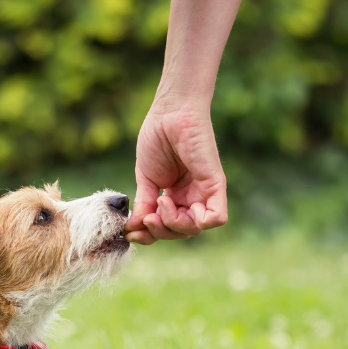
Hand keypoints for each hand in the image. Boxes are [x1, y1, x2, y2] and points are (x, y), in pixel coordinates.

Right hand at [125, 107, 227, 244]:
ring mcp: (204, 192)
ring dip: (173, 224)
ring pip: (195, 229)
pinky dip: (198, 221)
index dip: (149, 235)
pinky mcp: (215, 184)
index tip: (130, 231)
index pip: (166, 228)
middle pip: (181, 233)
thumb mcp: (145, 179)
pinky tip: (178, 204)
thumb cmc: (157, 138)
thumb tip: (133, 229)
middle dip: (161, 232)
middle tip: (149, 217)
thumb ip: (144, 205)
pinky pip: (217, 218)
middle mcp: (191, 197)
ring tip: (161, 201)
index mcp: (175, 197)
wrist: (169, 113)